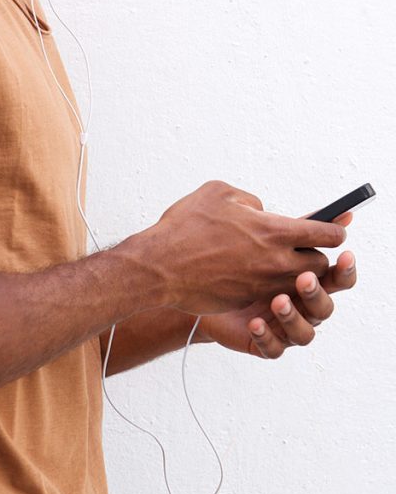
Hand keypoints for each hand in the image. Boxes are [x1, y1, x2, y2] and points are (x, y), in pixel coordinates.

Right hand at [149, 181, 345, 314]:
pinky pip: (272, 294)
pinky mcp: (247, 300)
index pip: (326, 234)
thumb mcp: (217, 193)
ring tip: (277, 261)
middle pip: (319, 265)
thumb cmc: (184, 227)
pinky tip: (252, 273)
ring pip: (298, 284)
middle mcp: (275, 262)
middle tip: (302, 246)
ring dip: (295, 273)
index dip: (334, 229)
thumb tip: (261, 211)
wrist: (159, 267)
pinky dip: (270, 285)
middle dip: (315, 255)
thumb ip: (249, 200)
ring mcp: (262, 285)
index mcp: (273, 231)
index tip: (334, 227)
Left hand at [197, 212, 355, 356]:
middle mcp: (301, 307)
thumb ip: (303, 228)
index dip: (343, 269)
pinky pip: (272, 348)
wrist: (198, 279)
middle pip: (324, 307)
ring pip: (304, 334)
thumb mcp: (269, 238)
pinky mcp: (262, 342)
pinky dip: (267, 336)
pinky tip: (254, 322)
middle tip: (303, 278)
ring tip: (278, 300)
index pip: (336, 279)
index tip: (344, 255)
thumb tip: (344, 214)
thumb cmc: (239, 257)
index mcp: (308, 280)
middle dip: (316, 293)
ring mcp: (283, 327)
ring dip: (293, 317)